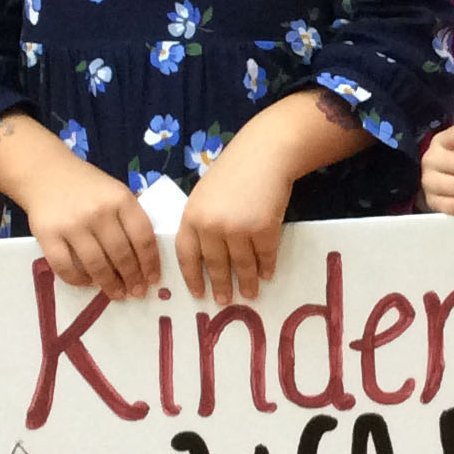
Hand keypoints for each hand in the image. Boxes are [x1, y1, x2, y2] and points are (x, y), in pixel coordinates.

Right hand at [24, 147, 158, 300]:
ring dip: (110, 284)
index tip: (153, 279)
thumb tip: (145, 260)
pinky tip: (88, 283)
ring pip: (96, 265)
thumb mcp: (115, 192)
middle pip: (122, 254)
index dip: (150, 263)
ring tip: (117, 294)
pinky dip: (79, 280)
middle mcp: (98, 212)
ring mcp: (72, 224)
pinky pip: (65, 267)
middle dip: (132, 278)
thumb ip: (129, 219)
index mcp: (121, 199)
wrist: (45, 171)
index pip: (143, 237)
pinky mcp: (47, 235)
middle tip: (137, 292)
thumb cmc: (86, 186)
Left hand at [176, 141, 293, 304]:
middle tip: (224, 300)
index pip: (187, 255)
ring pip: (242, 265)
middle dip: (221, 286)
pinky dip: (266, 267)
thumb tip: (205, 255)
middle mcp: (211, 226)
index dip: (192, 278)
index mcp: (192, 216)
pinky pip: (265, 256)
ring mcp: (238, 229)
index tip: (199, 294)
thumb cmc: (234, 171)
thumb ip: (201, 221)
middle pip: (216, 265)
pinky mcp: (263, 229)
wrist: (265, 153)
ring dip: (247, 282)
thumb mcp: (205, 194)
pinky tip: (267, 274)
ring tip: (249, 294)